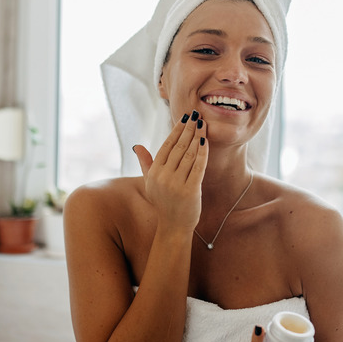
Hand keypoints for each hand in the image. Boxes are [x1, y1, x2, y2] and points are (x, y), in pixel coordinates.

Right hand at [132, 110, 207, 233]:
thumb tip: (137, 146)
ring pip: (189, 154)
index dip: (176, 130)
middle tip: (196, 115)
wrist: (173, 226)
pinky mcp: (190, 191)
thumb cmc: (163, 202)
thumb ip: (145, 163)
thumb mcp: (150, 182)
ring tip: (203, 124)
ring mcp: (176, 184)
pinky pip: (198, 167)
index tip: (185, 118)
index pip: (166, 146)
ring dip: (197, 137)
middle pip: (178, 147)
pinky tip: (205, 141)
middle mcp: (163, 177)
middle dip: (188, 129)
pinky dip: (202, 153)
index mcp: (154, 173)